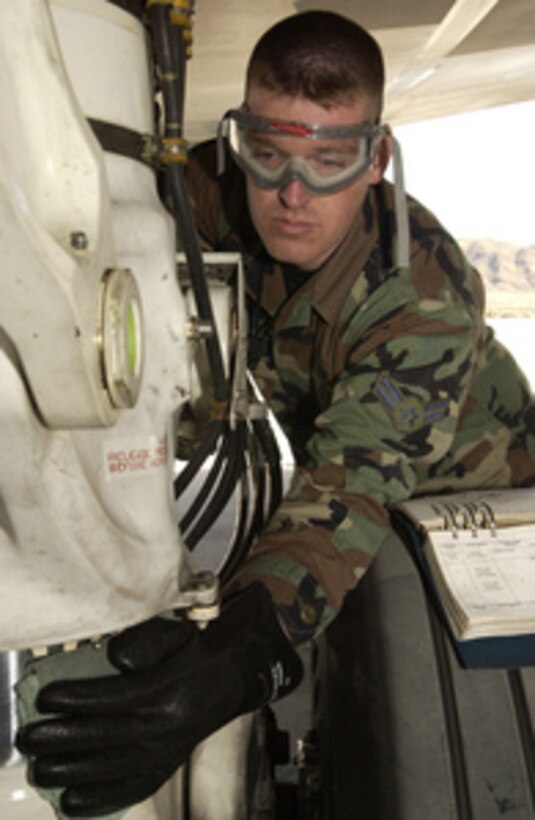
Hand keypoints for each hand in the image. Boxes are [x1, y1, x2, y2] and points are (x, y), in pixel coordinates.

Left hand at [17, 583, 302, 816]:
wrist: (234, 677)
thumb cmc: (197, 649)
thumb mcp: (176, 633)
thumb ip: (146, 641)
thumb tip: (116, 658)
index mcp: (168, 690)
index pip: (112, 698)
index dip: (76, 699)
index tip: (46, 698)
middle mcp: (167, 726)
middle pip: (106, 738)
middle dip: (62, 740)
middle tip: (29, 738)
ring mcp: (168, 751)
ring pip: (112, 769)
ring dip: (71, 772)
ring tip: (40, 768)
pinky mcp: (168, 765)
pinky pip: (132, 789)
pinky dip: (101, 801)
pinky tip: (71, 803)